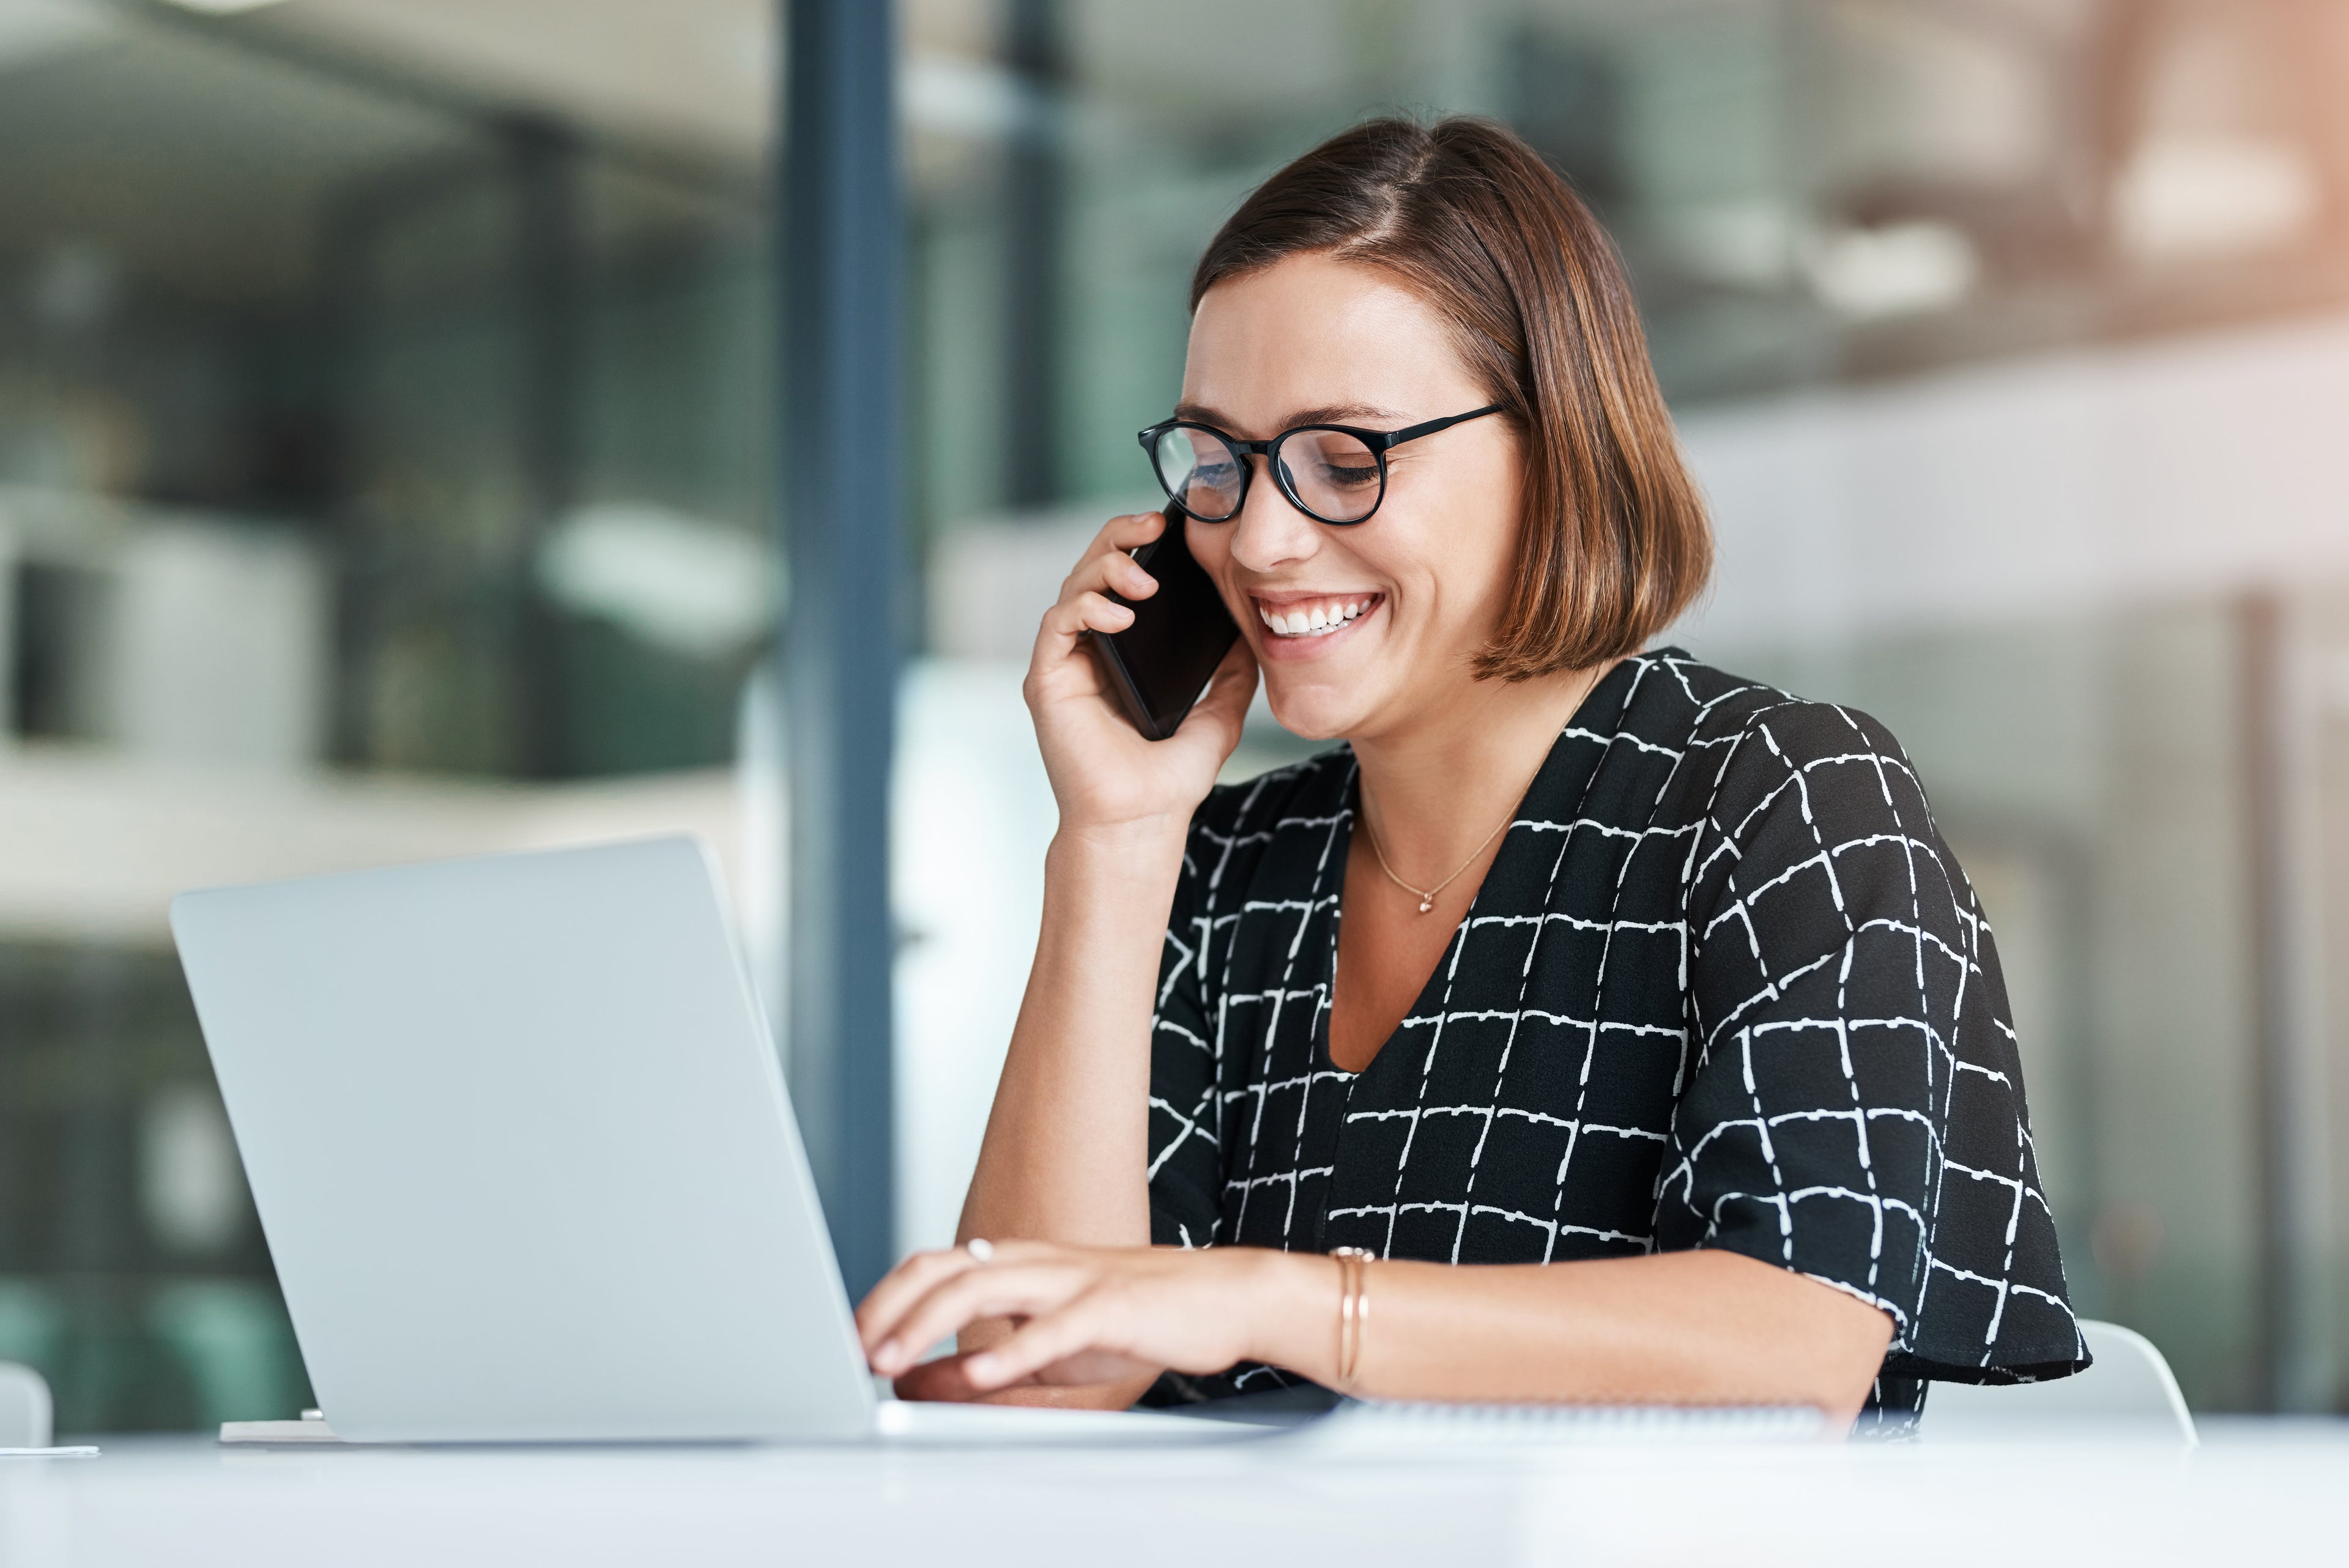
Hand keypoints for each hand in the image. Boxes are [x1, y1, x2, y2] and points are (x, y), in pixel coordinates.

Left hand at [857, 1241, 1291, 1400]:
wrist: (1222, 1298)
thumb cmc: (1134, 1318)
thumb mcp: (1043, 1350)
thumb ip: (978, 1367)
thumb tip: (912, 1382)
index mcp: (1017, 1264)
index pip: (933, 1267)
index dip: (884, 1299)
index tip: (846, 1339)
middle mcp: (1036, 1261)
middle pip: (945, 1267)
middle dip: (891, 1307)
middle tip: (854, 1352)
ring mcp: (1073, 1279)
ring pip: (986, 1285)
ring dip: (929, 1325)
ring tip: (891, 1360)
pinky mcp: (1111, 1306)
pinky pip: (1054, 1325)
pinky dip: (1013, 1349)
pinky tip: (981, 1373)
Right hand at [1025, 511, 1256, 836]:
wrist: (1140, 822)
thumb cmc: (1167, 782)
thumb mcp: (1217, 715)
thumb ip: (1230, 675)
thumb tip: (1252, 636)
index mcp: (1122, 654)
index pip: (1124, 579)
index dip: (1142, 544)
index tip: (1175, 528)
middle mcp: (1088, 652)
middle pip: (1093, 570)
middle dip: (1120, 537)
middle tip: (1154, 523)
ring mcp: (1064, 665)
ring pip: (1072, 587)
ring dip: (1106, 568)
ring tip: (1144, 577)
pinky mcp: (1046, 680)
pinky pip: (1058, 624)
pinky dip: (1086, 607)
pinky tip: (1119, 613)